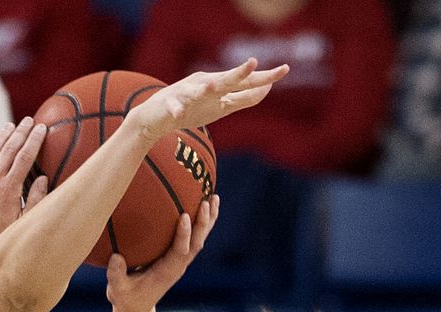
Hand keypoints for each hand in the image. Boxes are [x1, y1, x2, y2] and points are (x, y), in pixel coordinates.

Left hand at [0, 117, 48, 258]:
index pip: (25, 157)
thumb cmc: (3, 243)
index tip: (41, 128)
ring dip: (0, 139)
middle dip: (20, 133)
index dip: (34, 140)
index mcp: (9, 189)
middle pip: (8, 150)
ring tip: (9, 127)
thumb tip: (42, 179)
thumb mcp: (25, 223)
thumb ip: (35, 200)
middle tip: (28, 121)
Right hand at [105, 195, 218, 311]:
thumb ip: (116, 274)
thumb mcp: (117, 290)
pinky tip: (204, 206)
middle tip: (207, 201)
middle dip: (203, 223)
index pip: (179, 252)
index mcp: (166, 273)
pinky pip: (194, 238)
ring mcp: (181, 261)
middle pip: (197, 243)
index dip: (184, 235)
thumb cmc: (126, 299)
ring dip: (208, 220)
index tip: (185, 216)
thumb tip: (116, 257)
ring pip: (200, 239)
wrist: (136, 309)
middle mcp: (178, 266)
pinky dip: (202, 223)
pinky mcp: (179, 257)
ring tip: (214, 197)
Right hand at [128, 60, 288, 141]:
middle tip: (253, 62)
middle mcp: (203, 84)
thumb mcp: (221, 106)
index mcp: (218, 85)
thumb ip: (243, 98)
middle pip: (224, 79)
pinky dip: (175, 110)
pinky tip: (178, 115)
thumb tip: (266, 89)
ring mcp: (185, 94)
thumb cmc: (191, 110)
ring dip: (205, 87)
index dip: (263, 76)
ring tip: (213, 85)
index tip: (285, 69)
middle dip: (238, 73)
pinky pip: (173, 108)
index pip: (244, 81)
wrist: (155, 119)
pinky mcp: (168, 105)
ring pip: (197, 90)